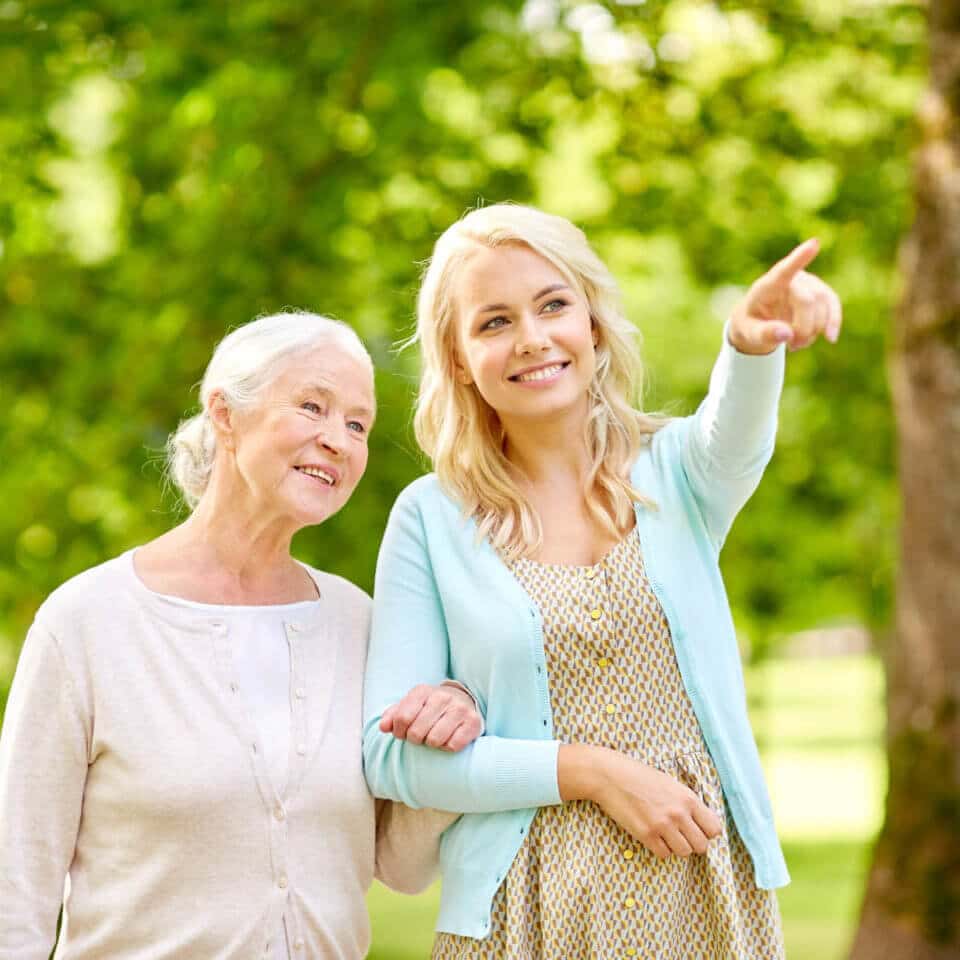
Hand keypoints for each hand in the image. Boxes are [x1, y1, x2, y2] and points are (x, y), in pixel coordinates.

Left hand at [379, 683, 482, 752]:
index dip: (399, 732)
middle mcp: (442, 696)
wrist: (463, 700)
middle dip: (415, 739)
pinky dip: (447, 747)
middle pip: (416, 732)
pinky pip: (452, 745)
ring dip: (432, 744)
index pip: (402, 717)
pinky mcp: (473, 722)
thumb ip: (393, 715)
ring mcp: (459, 708)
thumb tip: (383, 727)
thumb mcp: (410, 706)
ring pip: (434, 740)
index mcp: (422, 691)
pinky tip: (449, 737)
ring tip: (435, 736)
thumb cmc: (430, 708)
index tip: (403, 733)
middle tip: (421, 736)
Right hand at [559, 744, 722, 858]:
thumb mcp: (669, 783)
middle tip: (681, 835)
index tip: (697, 829)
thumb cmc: (639, 776)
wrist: (610, 775)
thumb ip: (686, 802)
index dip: (707, 832)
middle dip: (693, 843)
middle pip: (702, 845)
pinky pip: (664, 854)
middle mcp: (679, 813)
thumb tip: (700, 822)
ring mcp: (663, 825)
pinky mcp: (646, 835)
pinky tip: (653, 836)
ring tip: (666, 835)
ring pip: (684, 853)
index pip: (714, 829)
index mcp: (688, 798)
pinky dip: (660, 849)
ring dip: (677, 847)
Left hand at [729, 238, 842, 354]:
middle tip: (793, 347)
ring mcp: (808, 284)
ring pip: (824, 304)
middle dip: (804, 328)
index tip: (815, 243)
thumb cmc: (750, 326)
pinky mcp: (820, 294)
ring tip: (797, 345)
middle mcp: (791, 279)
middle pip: (808, 300)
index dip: (799, 258)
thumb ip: (765, 334)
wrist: (758, 324)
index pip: (784, 270)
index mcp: (768, 286)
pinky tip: (830, 338)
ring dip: (815, 330)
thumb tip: (787, 334)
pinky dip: (833, 322)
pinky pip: (833, 305)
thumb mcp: (749, 334)